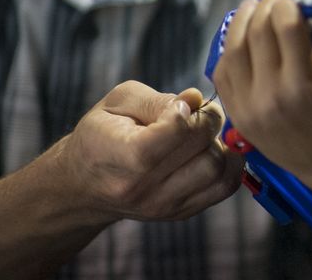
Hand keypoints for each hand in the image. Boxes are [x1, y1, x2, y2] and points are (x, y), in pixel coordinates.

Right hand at [57, 80, 241, 222]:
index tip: (179, 105)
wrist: (84, 185)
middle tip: (198, 114)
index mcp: (120, 156)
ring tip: (200, 136)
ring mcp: (162, 206)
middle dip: (210, 122)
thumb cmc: (102, 134)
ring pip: (218, 170)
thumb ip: (158, 99)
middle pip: (204, 151)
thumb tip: (196, 98)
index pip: (176, 131)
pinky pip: (224, 187)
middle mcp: (141, 189)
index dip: (187, 110)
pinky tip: (209, 151)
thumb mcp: (117, 103)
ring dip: (219, 145)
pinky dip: (228, 164)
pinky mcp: (180, 213)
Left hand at [213, 0, 311, 182]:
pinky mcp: (238, 117)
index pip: (285, 25)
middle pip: (256, 32)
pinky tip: (241, 39)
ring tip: (252, 10)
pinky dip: (229, 50)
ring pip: (232, 51)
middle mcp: (271, 96)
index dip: (286, 4)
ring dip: (241, 23)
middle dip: (264, 7)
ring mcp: (249, 108)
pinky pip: (222, 74)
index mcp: (303, 83)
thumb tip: (293, 9)